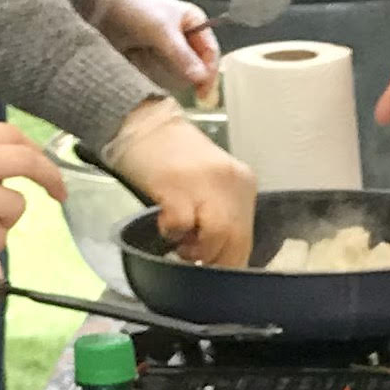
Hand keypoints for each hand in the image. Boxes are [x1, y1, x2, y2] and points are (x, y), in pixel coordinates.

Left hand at [92, 0, 221, 99]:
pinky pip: (158, 75)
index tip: (202, 94)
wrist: (101, 6)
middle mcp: (184, 38)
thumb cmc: (136, 9)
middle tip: (157, 57)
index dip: (208, 74)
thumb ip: (182, 55)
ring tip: (141, 52)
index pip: (210, 54)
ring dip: (158, 68)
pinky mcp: (152, 59)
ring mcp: (167, 50)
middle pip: (193, 69)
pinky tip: (135, 57)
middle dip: (176, 68)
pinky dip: (148, 70)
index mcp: (194, 23)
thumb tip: (201, 78)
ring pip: (175, 75)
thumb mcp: (161, 31)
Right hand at [107, 102, 255, 269]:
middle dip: (212, 261)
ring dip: (194, 250)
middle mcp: (231, 183)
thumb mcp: (209, 184)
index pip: (246, 237)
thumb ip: (220, 214)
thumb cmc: (172, 158)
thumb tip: (220, 255)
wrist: (143, 122)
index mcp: (243, 184)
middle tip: (192, 257)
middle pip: (235, 241)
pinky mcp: (177, 185)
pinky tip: (165, 221)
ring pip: (216, 237)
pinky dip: (172, 232)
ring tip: (180, 242)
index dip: (228, 261)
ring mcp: (206, 183)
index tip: (211, 266)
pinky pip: (182, 225)